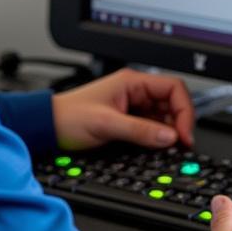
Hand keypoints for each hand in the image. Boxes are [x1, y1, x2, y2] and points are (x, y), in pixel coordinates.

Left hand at [51, 68, 194, 152]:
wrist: (48, 127)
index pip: (173, 88)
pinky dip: (158, 137)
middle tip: (180, 144)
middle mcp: (134, 91)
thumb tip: (169, 137)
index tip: (183, 133)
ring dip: (169, 132)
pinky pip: (152, 127)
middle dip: (179, 123)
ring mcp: (132, 106)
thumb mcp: (106, 124)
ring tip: (169, 148)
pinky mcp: (128, 120)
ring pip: (163, 116)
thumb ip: (140, 130)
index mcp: (132, 82)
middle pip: (171, 103)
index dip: (184, 110)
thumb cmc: (69, 117)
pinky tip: (156, 147)